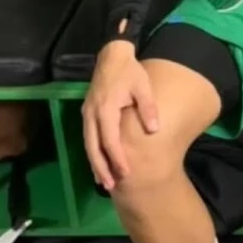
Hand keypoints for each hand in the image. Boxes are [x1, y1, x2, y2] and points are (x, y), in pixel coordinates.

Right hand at [82, 41, 158, 190]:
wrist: (112, 56)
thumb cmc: (130, 72)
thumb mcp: (143, 86)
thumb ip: (148, 108)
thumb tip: (154, 130)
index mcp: (106, 108)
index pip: (110, 139)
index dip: (116, 157)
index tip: (125, 172)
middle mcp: (92, 114)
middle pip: (94, 146)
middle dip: (101, 167)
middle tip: (110, 186)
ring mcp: (87, 114)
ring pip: (88, 144)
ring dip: (95, 163)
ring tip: (104, 182)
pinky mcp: (87, 113)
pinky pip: (88, 138)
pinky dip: (93, 153)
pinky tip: (99, 164)